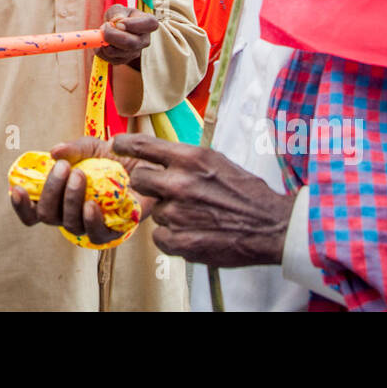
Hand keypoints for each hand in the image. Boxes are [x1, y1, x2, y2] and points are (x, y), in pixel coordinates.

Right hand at [8, 137, 138, 246]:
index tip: (16, 188)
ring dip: (70, 199)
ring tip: (79, 175)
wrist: (148, 163)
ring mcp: (90, 224)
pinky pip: (95, 235)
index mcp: (60, 197)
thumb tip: (53, 152)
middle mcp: (71, 214)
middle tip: (63, 167)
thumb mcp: (91, 146)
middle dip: (50, 191)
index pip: (34, 211)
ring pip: (69, 224)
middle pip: (47, 215)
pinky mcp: (113, 230)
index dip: (21, 206)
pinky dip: (90, 220)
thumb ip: (72, 149)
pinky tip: (91, 204)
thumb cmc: (114, 158)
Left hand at [98, 5, 158, 66]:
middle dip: (112, 36)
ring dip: (104, 42)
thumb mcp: (118, 9)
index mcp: (148, 22)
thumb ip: (117, 13)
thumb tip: (117, 22)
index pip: (150, 24)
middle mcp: (145, 40)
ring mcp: (135, 52)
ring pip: (117, 52)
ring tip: (103, 32)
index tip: (119, 23)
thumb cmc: (120, 16)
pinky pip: (110, 58)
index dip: (134, 24)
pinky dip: (101, 50)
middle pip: (131, 43)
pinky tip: (102, 42)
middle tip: (103, 28)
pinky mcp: (124, 60)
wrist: (116, 28)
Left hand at [112, 133, 293, 267]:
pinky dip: (172, 237)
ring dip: (167, 213)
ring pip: (153, 211)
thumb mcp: (216, 161)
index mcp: (189, 159)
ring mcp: (177, 214)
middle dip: (147, 184)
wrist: (270, 225)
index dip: (124, 145)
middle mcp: (179, 183)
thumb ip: (184, 159)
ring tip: (194, 215)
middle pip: (138, 179)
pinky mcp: (179, 241)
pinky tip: (192, 232)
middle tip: (164, 190)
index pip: (142, 146)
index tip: (116, 145)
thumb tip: (158, 156)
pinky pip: (159, 237)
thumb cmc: (246, 192)